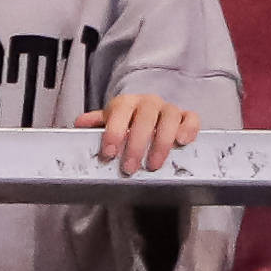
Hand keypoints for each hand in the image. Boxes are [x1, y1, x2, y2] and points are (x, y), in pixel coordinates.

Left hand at [81, 91, 200, 174]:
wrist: (151, 116)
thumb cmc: (127, 123)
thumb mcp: (110, 123)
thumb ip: (96, 124)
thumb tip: (78, 124)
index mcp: (126, 103)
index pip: (119, 113)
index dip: (113, 132)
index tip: (109, 153)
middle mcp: (149, 102)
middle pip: (145, 118)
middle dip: (136, 145)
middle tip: (129, 168)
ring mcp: (169, 109)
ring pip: (169, 119)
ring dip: (161, 143)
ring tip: (153, 165)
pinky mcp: (186, 117)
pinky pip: (192, 119)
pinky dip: (189, 129)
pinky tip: (182, 142)